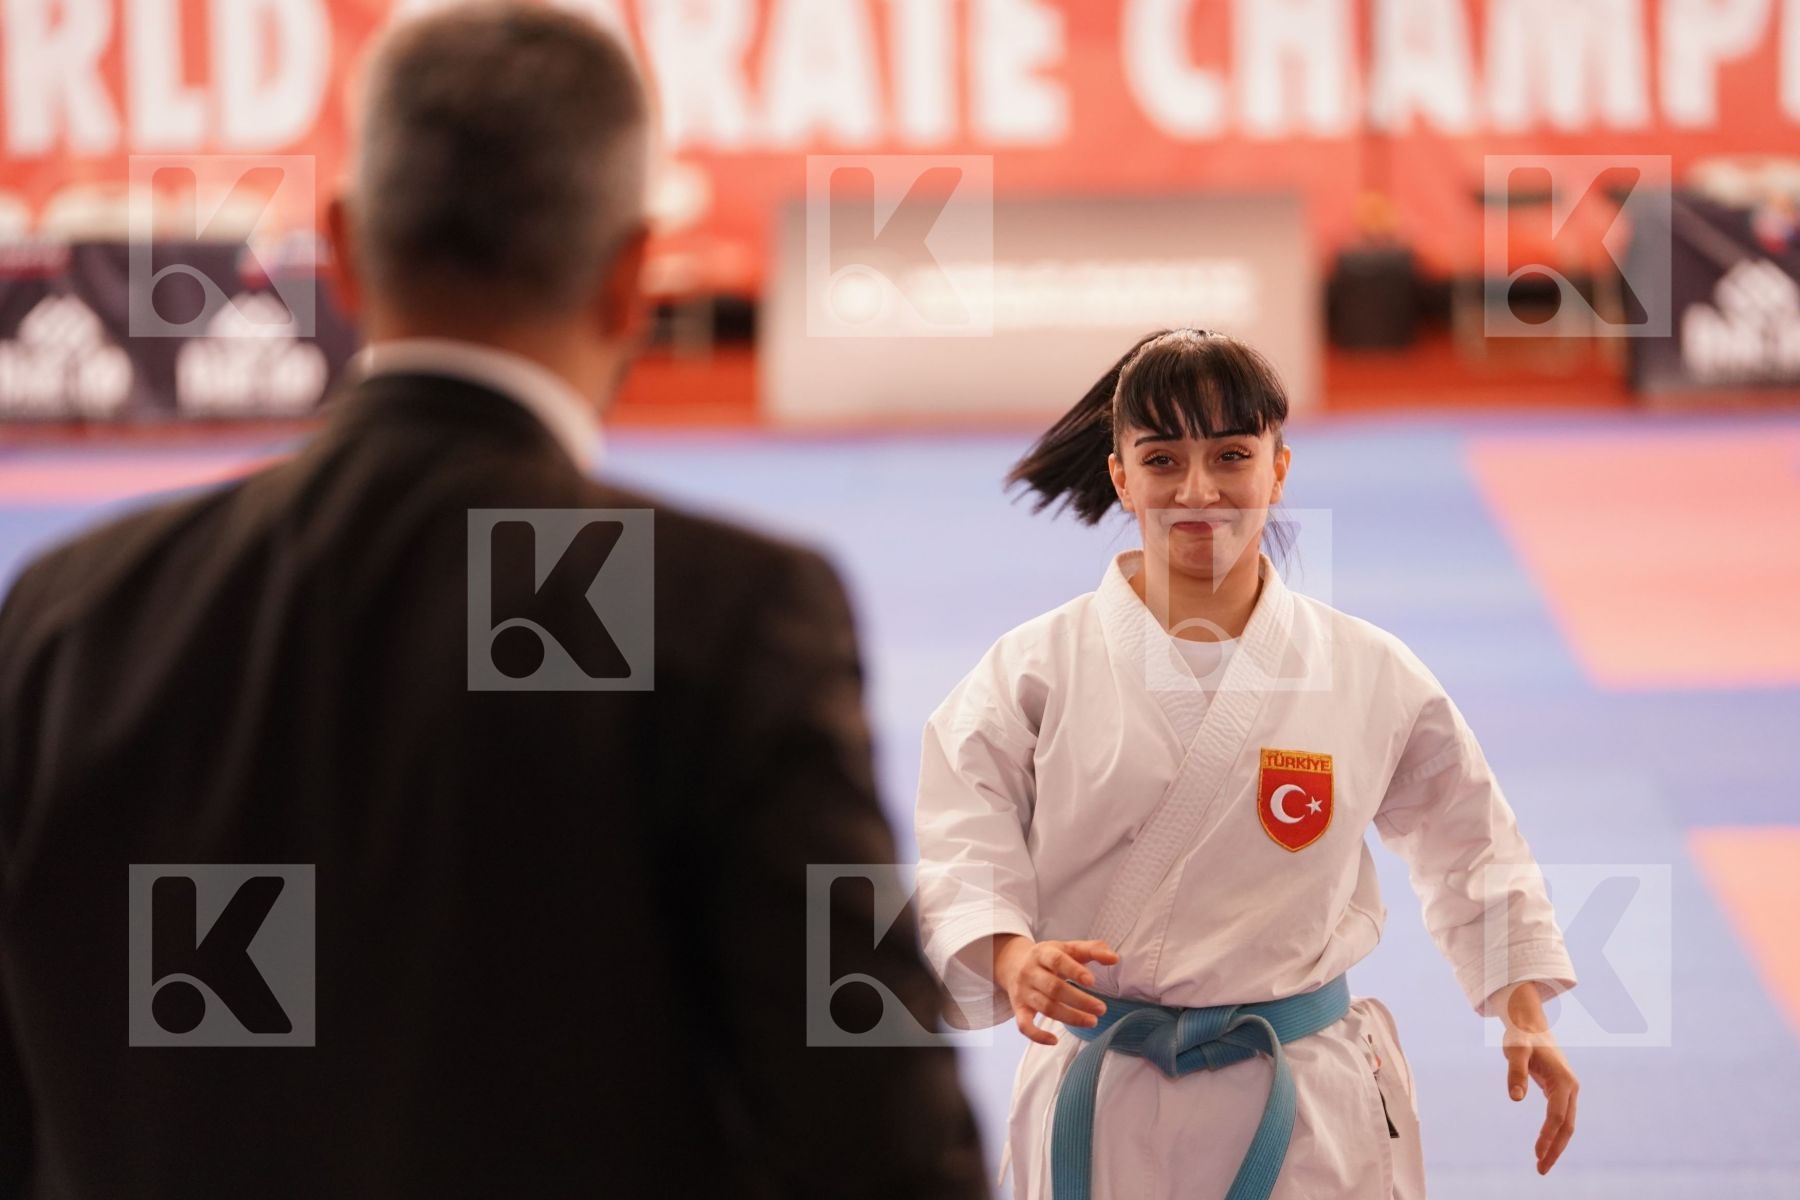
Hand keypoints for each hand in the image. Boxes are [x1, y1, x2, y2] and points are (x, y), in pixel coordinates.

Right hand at [992, 935, 1119, 1045]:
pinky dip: (1037, 1035)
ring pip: (1045, 1007)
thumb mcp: (1068, 948)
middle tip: (1101, 1009)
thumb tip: (1114, 958)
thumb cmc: (1050, 957)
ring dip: (1069, 1017)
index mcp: (1043, 953)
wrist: (1013, 964)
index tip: (1092, 981)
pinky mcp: (1019, 1008)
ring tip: (1092, 1022)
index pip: (1057, 960)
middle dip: (1079, 1000)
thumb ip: (1093, 950)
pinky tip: (1054, 1041)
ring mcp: (1023, 992)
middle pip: (1053, 988)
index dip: (1074, 970)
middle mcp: (1030, 972)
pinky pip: (1023, 1025)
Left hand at [1497, 983, 1578, 1173]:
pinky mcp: (1560, 1090)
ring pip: (1566, 1124)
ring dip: (1556, 1144)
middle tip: (1541, 1170)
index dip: (1547, 1136)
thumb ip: (1515, 1072)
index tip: (1536, 1154)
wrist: (1529, 1020)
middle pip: (1567, 1126)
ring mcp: (1568, 1090)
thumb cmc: (1521, 1034)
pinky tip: (1545, 1144)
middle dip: (1555, 1149)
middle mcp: (1571, 1087)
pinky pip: (1560, 1117)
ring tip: (1541, 1163)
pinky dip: (1554, 1133)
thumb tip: (1515, 1099)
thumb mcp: (1515, 1050)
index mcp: (1564, 1080)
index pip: (1557, 1116)